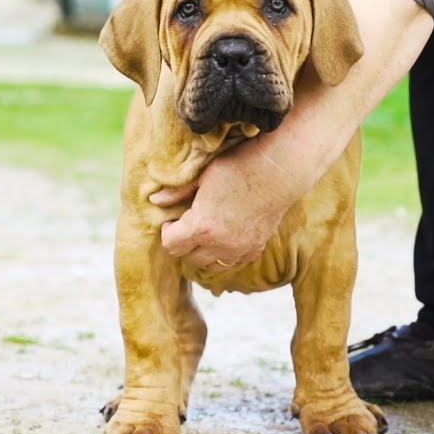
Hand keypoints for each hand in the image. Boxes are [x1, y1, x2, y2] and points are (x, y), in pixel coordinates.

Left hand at [151, 140, 303, 267]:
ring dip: (203, 252)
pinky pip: (233, 262)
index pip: (171, 245)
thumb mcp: (202, 177)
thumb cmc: (238, 167)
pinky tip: (227, 236)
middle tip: (187, 226)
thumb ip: (177, 193)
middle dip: (184, 243)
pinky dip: (225, 254)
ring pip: (210, 265)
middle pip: (189, 258)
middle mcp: (219, 244)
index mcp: (201, 227)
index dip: (168, 232)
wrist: (278, 172)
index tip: (173, 221)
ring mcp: (239, 249)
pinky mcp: (255, 249)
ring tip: (206, 233)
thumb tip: (154, 200)